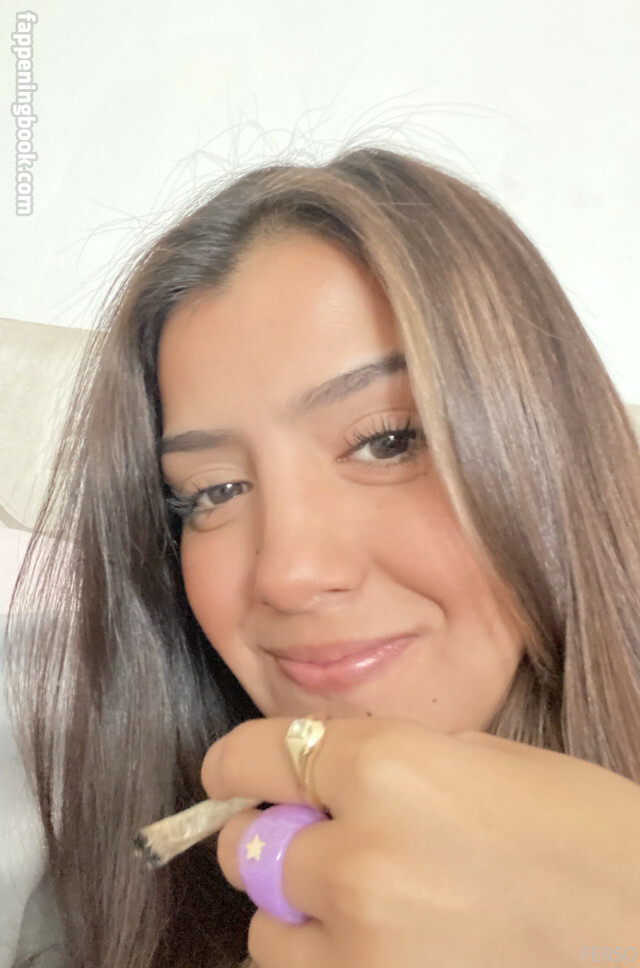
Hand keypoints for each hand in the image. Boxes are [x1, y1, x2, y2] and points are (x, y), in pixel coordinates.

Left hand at [201, 717, 639, 967]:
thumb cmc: (586, 834)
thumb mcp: (485, 760)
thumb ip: (388, 764)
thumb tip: (326, 782)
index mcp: (384, 767)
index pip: (251, 758)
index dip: (234, 766)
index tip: (232, 776)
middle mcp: (357, 859)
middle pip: (243, 851)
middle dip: (270, 841)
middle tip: (315, 842)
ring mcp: (363, 953)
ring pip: (268, 935)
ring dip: (298, 917)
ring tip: (365, 909)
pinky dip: (332, 963)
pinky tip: (387, 947)